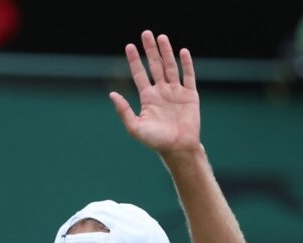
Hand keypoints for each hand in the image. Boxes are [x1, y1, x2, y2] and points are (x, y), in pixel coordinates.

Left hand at [110, 31, 200, 155]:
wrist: (178, 148)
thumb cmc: (156, 141)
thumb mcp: (135, 127)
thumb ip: (123, 111)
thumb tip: (112, 94)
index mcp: (148, 97)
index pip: (140, 74)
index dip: (135, 60)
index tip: (129, 46)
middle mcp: (161, 91)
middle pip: (155, 65)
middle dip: (150, 50)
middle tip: (146, 33)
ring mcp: (176, 92)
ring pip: (170, 67)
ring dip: (166, 52)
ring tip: (162, 37)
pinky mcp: (190, 95)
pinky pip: (188, 76)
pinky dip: (186, 64)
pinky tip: (183, 52)